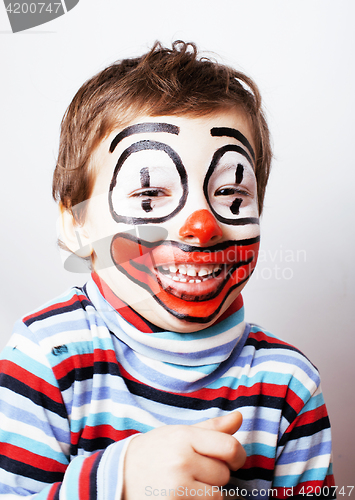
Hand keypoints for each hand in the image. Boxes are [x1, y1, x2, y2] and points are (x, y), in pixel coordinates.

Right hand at [123, 411, 245, 499]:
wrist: (120, 475)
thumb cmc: (156, 451)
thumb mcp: (180, 433)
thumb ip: (212, 428)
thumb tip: (240, 417)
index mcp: (184, 437)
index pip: (229, 447)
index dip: (237, 455)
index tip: (232, 459)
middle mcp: (181, 461)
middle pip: (223, 474)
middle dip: (215, 474)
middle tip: (196, 471)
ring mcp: (177, 488)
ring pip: (217, 496)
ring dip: (209, 492)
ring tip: (190, 484)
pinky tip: (186, 495)